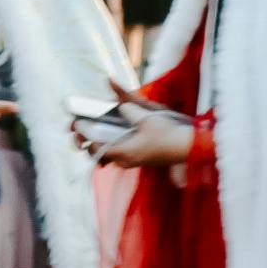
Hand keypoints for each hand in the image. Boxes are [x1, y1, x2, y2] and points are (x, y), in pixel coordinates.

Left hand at [86, 104, 200, 169]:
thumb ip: (130, 111)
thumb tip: (119, 105)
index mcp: (125, 153)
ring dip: (99, 146)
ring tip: (92, 133)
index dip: (85, 138)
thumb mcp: (147, 119)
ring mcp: (133, 162)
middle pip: (99, 156)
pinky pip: (119, 156)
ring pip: (109, 157)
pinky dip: (111, 148)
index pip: (96, 149)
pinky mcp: (140, 160)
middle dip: (87, 144)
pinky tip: (111, 137)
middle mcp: (126, 161)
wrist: (188, 147)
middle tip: (79, 132)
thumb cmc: (168, 134)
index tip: (78, 127)